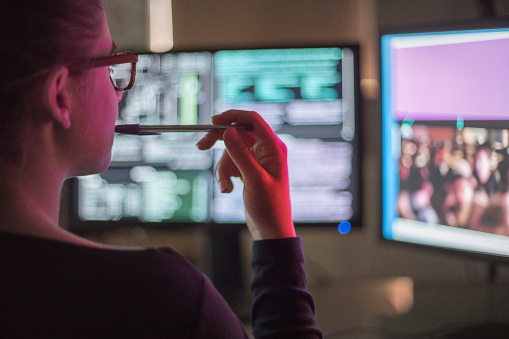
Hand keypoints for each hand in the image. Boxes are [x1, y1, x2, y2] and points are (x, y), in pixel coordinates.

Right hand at [196, 110, 295, 239]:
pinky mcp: (249, 169)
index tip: (213, 122)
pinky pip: (231, 163)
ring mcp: (257, 160)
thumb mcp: (253, 179)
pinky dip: (225, 174)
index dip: (233, 116)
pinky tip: (228, 189)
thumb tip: (228, 131)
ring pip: (231, 151)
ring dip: (223, 167)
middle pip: (237, 133)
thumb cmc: (269, 207)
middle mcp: (266, 150)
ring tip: (225, 187)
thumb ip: (240, 154)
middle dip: (219, 142)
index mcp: (274, 147)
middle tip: (200, 146)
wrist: (270, 229)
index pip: (253, 120)